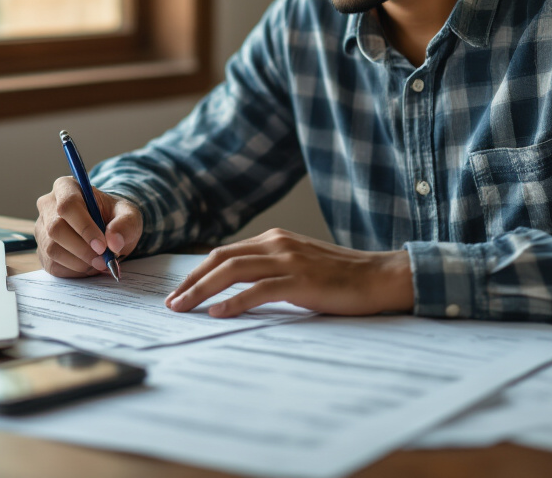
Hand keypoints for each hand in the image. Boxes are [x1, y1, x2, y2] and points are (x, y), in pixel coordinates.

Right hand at [34, 176, 143, 277]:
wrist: (107, 231)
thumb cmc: (114, 217)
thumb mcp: (129, 215)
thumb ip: (125, 224)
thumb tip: (113, 242)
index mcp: (67, 187)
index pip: (68, 205)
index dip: (84, 227)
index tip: (102, 245)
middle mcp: (48, 205)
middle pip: (56, 228)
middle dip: (82, 249)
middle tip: (104, 260)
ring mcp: (42, 228)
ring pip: (52, 249)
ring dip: (79, 262)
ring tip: (100, 263)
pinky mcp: (42, 249)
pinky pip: (52, 264)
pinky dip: (74, 270)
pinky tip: (89, 265)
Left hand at [164, 229, 414, 316]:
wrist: (379, 277)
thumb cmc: (340, 277)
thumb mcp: (298, 265)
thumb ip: (270, 270)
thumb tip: (236, 289)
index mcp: (274, 239)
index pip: (224, 253)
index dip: (197, 272)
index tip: (179, 291)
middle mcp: (277, 243)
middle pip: (220, 259)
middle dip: (191, 281)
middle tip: (171, 303)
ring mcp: (288, 260)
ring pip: (233, 271)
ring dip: (202, 290)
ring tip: (184, 309)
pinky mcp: (301, 280)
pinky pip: (259, 290)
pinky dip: (234, 301)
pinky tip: (217, 313)